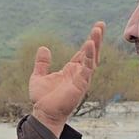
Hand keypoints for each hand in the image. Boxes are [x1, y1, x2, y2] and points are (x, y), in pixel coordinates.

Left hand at [30, 21, 104, 135]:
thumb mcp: (38, 76)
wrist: (43, 113)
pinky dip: (89, 56)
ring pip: (92, 58)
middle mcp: (78, 74)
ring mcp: (81, 79)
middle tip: (100, 24)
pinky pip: (87, 68)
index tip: (96, 29)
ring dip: (95, 44)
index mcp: (71, 71)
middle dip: (96, 39)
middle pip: (90, 53)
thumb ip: (42, 63)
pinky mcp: (80, 84)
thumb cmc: (43, 99)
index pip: (82, 53)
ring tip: (97, 30)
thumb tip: (43, 48)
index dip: (89, 41)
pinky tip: (89, 44)